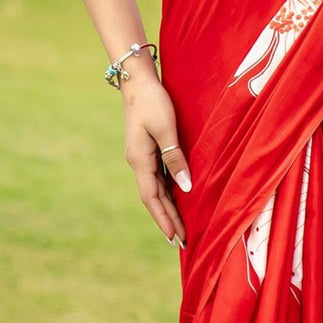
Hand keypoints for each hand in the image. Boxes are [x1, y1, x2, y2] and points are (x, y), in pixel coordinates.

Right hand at [121, 72, 190, 247]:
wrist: (137, 81)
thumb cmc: (153, 101)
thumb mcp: (165, 128)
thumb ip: (175, 157)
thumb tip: (185, 187)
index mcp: (139, 160)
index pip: (152, 198)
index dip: (164, 219)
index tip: (175, 238)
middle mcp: (138, 162)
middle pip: (153, 198)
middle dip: (167, 219)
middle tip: (181, 241)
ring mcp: (141, 155)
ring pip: (155, 188)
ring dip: (167, 207)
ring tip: (180, 226)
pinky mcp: (147, 148)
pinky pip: (158, 176)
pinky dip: (167, 190)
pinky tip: (177, 196)